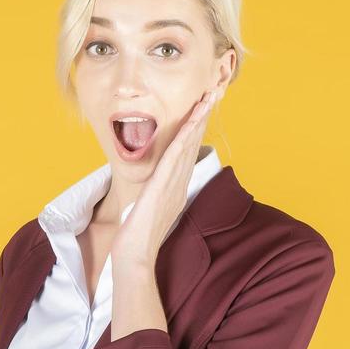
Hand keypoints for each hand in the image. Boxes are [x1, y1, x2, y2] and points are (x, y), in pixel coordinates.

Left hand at [112, 85, 221, 267]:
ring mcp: (173, 184)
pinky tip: (193, 117)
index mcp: (176, 188)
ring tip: (210, 95)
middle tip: (215, 91)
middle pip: (194, 142)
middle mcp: (179, 183)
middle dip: (204, 116)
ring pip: (190, 144)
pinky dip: (186, 134)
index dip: (196, 127)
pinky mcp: (163, 185)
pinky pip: (177, 155)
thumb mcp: (147, 211)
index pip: (188, 151)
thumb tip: (150, 191)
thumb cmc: (136, 239)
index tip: (203, 107)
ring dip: (200, 118)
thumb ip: (152, 197)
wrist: (134, 257)